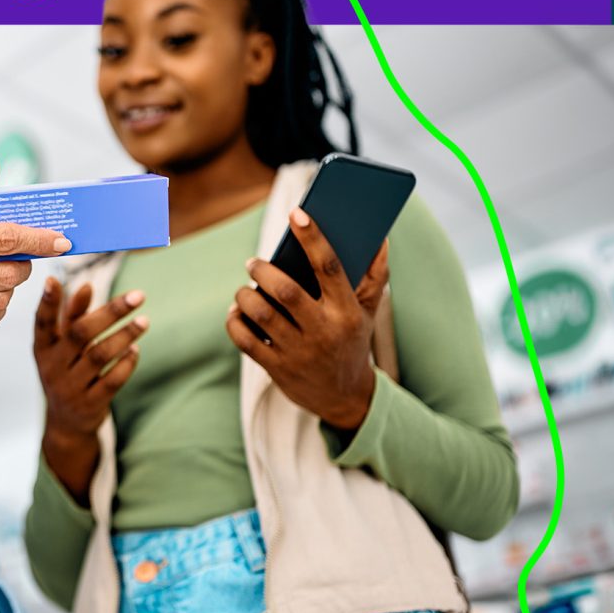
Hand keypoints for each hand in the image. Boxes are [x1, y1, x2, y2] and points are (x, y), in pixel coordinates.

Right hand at [33, 277, 147, 503]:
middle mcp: (52, 367)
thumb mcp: (61, 348)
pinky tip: (136, 349)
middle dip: (111, 312)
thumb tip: (84, 286)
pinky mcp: (90, 404)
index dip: (47, 302)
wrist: (66, 424)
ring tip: (144, 320)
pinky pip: (112, 380)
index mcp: (42, 349)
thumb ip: (71, 317)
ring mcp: (70, 388)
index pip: (42, 323)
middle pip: (80, 333)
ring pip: (99, 355)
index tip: (53, 279)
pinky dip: (126, 363)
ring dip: (125, 335)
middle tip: (139, 296)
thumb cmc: (66, 372)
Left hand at [225, 207, 389, 431]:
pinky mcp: (277, 368)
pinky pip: (244, 339)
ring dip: (245, 295)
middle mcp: (323, 331)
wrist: (345, 399)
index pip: (329, 268)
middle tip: (253, 262)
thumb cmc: (352, 342)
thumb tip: (379, 237)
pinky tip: (238, 311)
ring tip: (246, 289)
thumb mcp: (367, 312)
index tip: (297, 213)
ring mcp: (298, 352)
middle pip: (285, 291)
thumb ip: (374, 275)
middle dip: (263, 270)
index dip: (313, 238)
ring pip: (260, 313)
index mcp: (347, 312)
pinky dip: (234, 320)